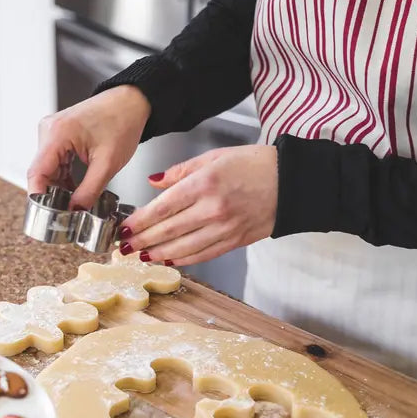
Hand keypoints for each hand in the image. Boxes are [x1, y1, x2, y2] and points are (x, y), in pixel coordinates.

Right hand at [28, 86, 150, 209]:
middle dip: (50, 196)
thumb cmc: (122, 121)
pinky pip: (54, 164)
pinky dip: (63, 179)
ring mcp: (52, 133)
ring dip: (58, 189)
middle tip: (64, 216)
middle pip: (40, 174)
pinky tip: (74, 191)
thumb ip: (89, 191)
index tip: (44, 217)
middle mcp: (49, 130)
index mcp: (57, 133)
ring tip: (72, 205)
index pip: (37, 173)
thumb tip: (75, 212)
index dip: (38, 198)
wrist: (131, 101)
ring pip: (47, 171)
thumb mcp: (108, 164)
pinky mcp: (58, 137)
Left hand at [120, 145, 277, 265]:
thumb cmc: (255, 165)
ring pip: (182, 248)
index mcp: (205, 184)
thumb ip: (181, 171)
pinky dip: (182, 259)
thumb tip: (154, 182)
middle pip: (168, 230)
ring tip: (141, 255)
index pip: (162, 207)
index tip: (124, 228)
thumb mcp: (215, 157)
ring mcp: (224, 228)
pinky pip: (202, 255)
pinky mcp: (234, 241)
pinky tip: (167, 259)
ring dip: (158, 253)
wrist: (292, 182)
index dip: (139, 221)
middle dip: (142, 240)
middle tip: (124, 246)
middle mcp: (213, 209)